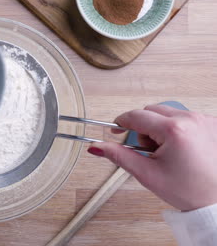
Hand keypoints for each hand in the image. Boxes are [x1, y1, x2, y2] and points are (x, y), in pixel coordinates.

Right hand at [88, 104, 216, 210]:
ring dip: (160, 128)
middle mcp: (191, 119)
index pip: (136, 116)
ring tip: (168, 152)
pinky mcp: (213, 123)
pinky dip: (177, 129)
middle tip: (149, 151)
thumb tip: (97, 147)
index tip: (115, 130)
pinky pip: (185, 118)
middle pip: (151, 111)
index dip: (121, 123)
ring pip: (168, 113)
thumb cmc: (191, 191)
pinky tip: (182, 149)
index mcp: (174, 130)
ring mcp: (205, 120)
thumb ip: (119, 156)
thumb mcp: (147, 174)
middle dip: (143, 128)